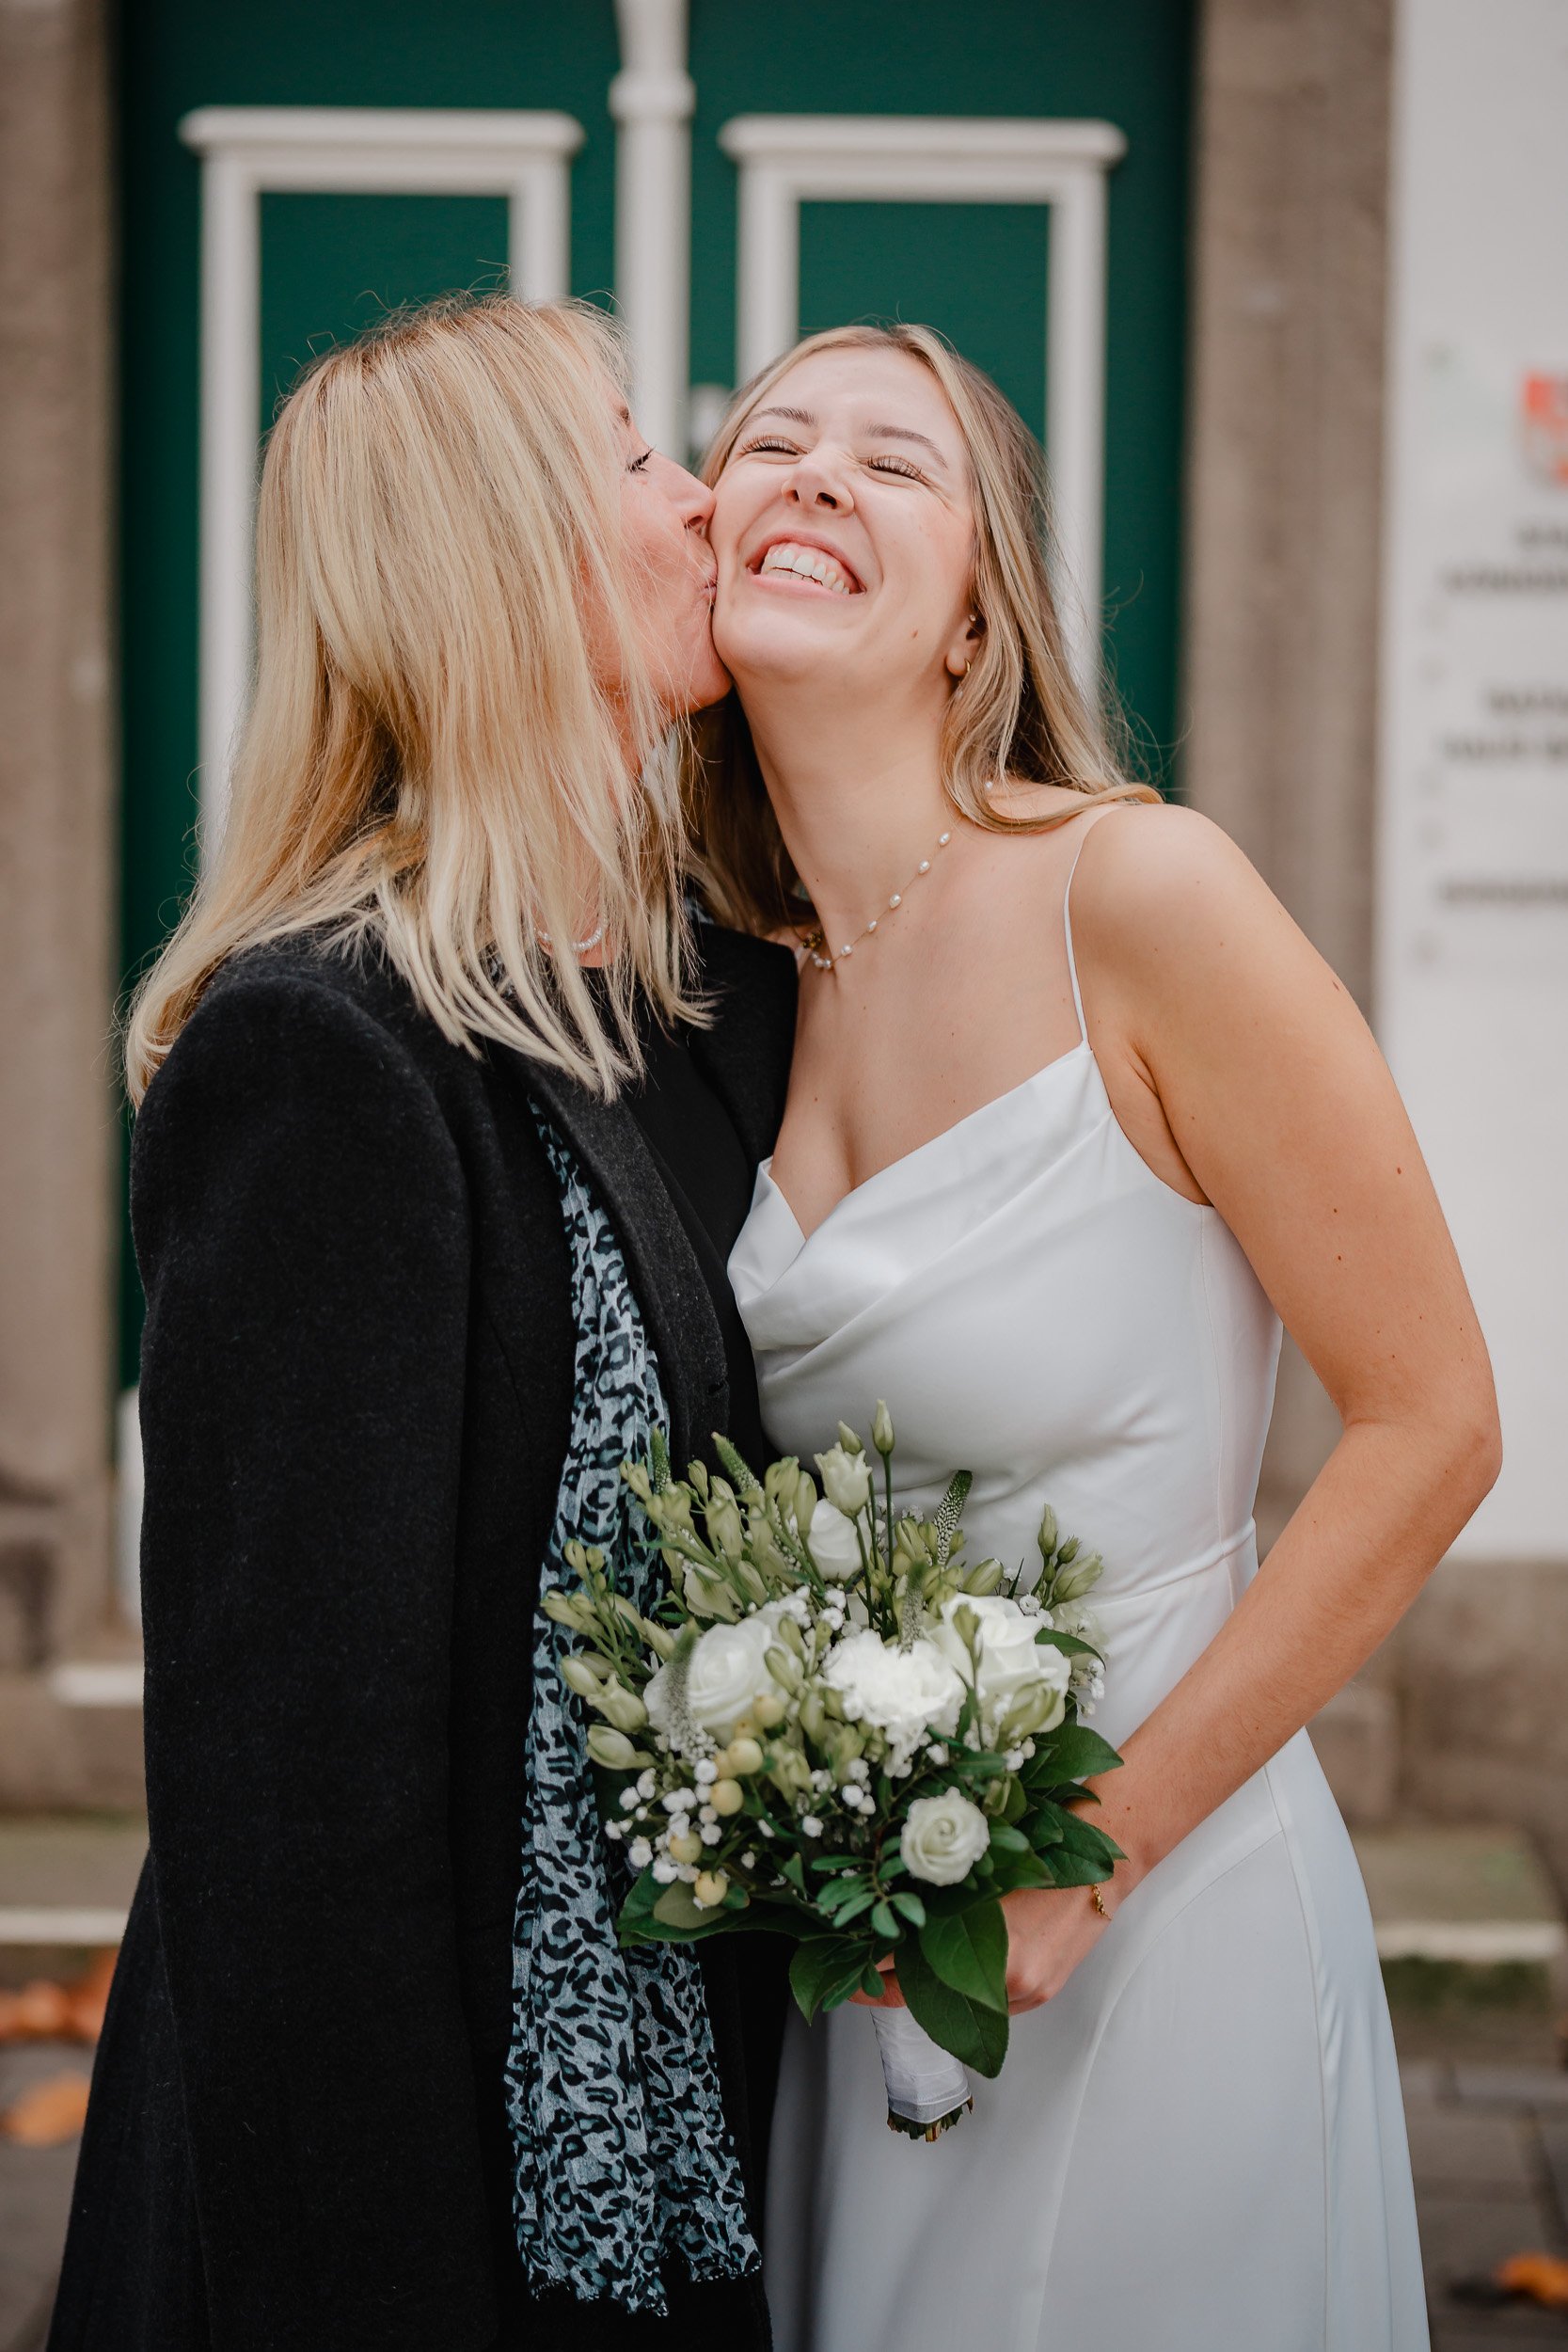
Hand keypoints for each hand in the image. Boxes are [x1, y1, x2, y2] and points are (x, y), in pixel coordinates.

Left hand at [848, 1879, 1124, 2012]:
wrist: (1102, 1864)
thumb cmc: (1044, 1851)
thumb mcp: (979, 1868)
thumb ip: (939, 1897)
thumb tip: (893, 1917)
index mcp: (977, 1928)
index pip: (905, 1963)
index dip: (872, 1970)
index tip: (847, 1973)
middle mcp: (999, 1967)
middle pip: (928, 1993)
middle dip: (894, 1987)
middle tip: (862, 1981)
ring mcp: (1023, 1986)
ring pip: (959, 2003)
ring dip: (932, 1992)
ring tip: (902, 1975)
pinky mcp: (1040, 1994)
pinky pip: (993, 2008)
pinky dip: (970, 1996)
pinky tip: (956, 1978)